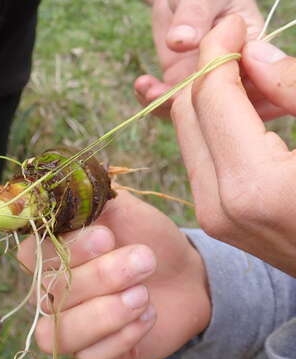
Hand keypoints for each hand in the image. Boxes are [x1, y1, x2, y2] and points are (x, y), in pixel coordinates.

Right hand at [18, 191, 210, 358]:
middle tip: (144, 260)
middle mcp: (52, 291)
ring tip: (143, 295)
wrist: (183, 274)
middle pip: (51, 294)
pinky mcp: (94, 353)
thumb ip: (94, 198)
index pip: (32, 255)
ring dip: (104, 314)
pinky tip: (148, 315)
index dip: (68, 250)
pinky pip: (88, 358)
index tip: (108, 236)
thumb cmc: (147, 237)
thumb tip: (70, 184)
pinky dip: (120, 338)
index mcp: (52, 253)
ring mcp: (71, 325)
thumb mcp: (125, 209)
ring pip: (58, 334)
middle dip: (102, 276)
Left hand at [135, 0, 262, 115]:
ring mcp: (204, 84)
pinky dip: (152, 100)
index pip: (250, 82)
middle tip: (165, 94)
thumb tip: (181, 40)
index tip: (198, 83)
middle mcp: (230, 75)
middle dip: (193, 107)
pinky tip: (142, 85)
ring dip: (166, 106)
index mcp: (249, 51)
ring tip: (148, 90)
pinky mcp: (180, 87)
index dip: (228, 93)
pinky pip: (168, 104)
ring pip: (191, 112)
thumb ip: (196, 16)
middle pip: (221, 107)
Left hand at [171, 15, 295, 275]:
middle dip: (207, 69)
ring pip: (190, 136)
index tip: (233, 24)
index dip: (217, 50)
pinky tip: (242, 108)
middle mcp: (219, 205)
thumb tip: (252, 55)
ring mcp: (213, 218)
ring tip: (245, 72)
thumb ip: (294, 88)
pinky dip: (215, 127)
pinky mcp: (215, 220)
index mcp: (254, 185)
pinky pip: (201, 159)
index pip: (211, 97)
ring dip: (210, 97)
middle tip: (236, 41)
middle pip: (188, 114)